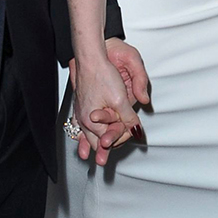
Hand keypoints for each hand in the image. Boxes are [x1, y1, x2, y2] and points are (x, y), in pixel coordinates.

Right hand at [69, 49, 143, 166]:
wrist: (90, 58)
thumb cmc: (102, 75)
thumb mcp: (120, 99)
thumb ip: (128, 118)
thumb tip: (137, 131)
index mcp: (92, 120)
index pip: (109, 138)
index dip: (122, 137)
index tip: (131, 134)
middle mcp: (84, 119)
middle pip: (96, 140)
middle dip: (105, 146)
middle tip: (106, 159)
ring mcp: (81, 112)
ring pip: (87, 134)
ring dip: (93, 144)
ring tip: (93, 157)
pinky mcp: (81, 105)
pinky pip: (81, 125)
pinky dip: (84, 134)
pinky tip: (82, 138)